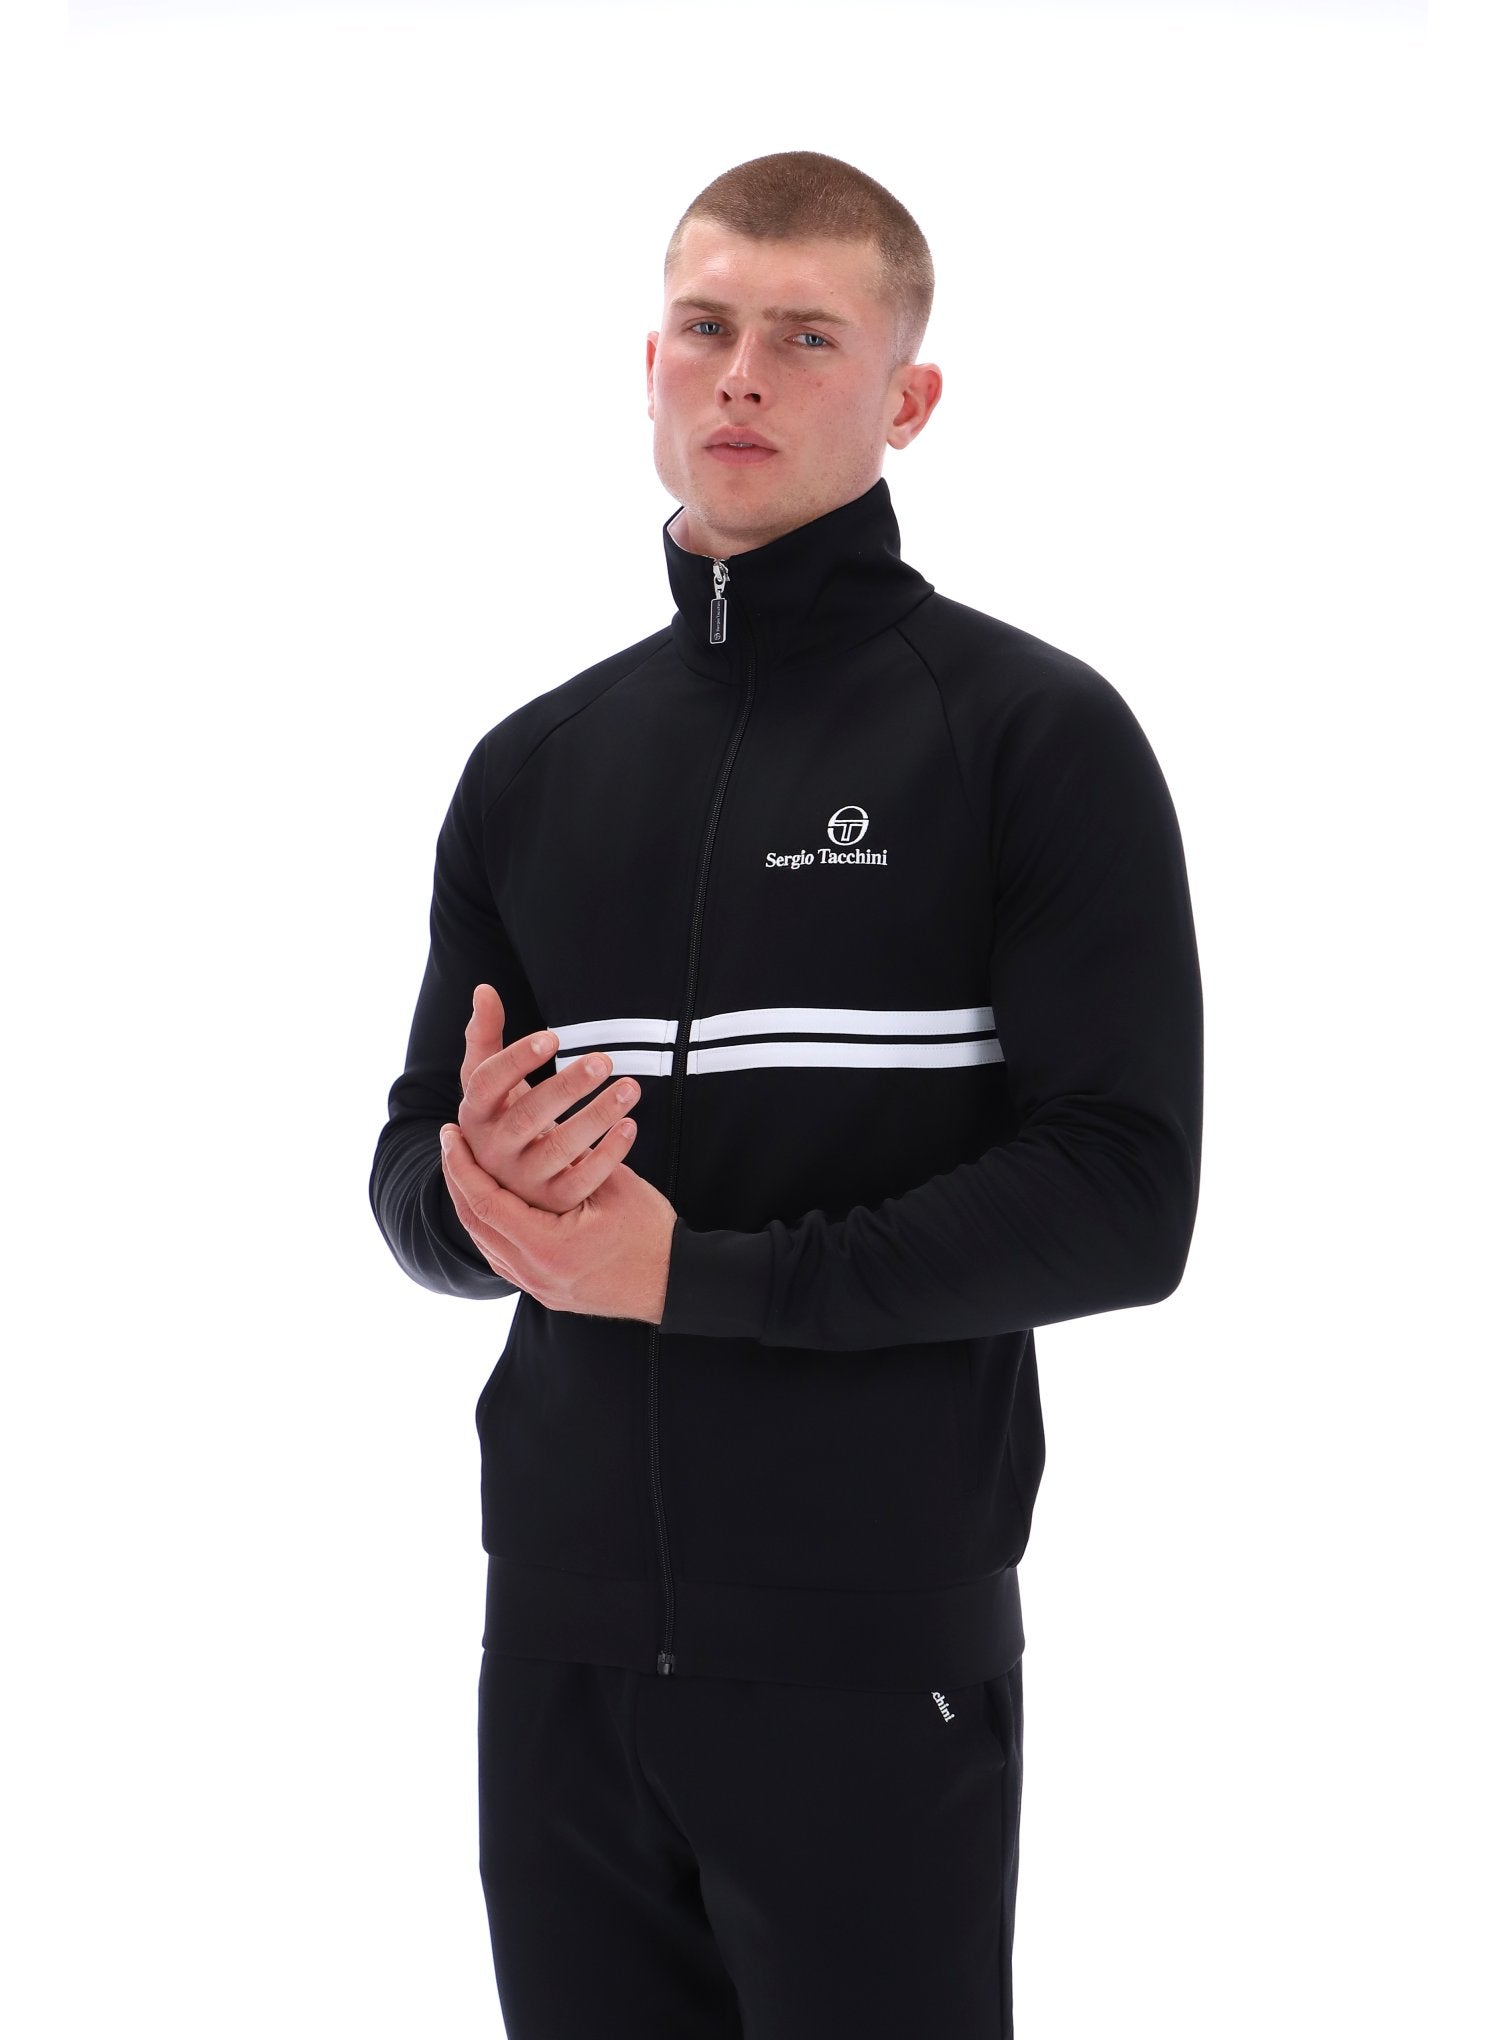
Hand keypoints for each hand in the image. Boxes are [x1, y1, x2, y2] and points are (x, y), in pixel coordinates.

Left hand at [439, 1121, 675, 1323]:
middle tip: (450, 1144)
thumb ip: (575, 1159)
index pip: (485, 1202)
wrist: (678, 1284)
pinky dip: (492, 1224)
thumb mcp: (613, 1186)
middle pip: (476, 1223)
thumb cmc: (652, 1233)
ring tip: (466, 1168)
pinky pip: (503, 1255)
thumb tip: (544, 1128)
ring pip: (486, 1241)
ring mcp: (538, 1286)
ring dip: (472, 1201)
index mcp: (546, 1247)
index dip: (463, 1166)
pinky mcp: (547, 1290)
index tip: (450, 1134)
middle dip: (458, 1180)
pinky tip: (493, 1201)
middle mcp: (533, 1272)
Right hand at [457, 983, 639, 1213]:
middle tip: (604, 1059)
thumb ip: (485, 1036)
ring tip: (631, 1087)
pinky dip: (610, 1154)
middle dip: (567, 1087)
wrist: (510, 1182)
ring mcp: (523, 1181)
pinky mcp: (554, 1202)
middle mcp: (493, 1151)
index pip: (487, 1084)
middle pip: (528, 1117)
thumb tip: (484, 989)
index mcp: (475, 1115)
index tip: (553, 1036)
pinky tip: (631, 1125)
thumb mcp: (487, 1082)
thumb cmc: (503, 1116)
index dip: (517, 1060)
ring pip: (561, 1149)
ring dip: (599, 1116)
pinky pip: (584, 1180)